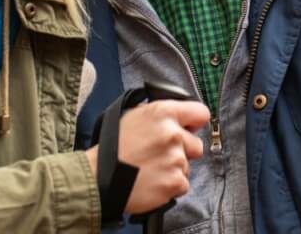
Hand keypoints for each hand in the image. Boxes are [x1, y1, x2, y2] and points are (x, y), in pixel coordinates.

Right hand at [84, 99, 208, 213]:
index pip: (201, 113)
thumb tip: (179, 118)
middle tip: (162, 156)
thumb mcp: (134, 117)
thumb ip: (160, 116)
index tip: (190, 129)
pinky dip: (170, 187)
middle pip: (197, 145)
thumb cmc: (113, 147)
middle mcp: (173, 134)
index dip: (195, 123)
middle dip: (184, 151)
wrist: (99, 177)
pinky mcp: (175, 182)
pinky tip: (153, 182)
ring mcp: (176, 159)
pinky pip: (182, 184)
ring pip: (187, 167)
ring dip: (174, 170)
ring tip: (151, 170)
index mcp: (163, 113)